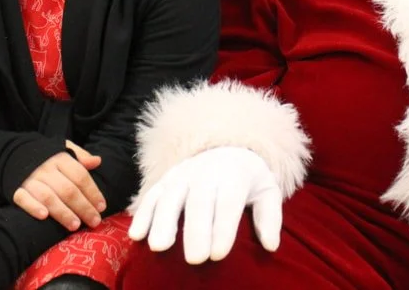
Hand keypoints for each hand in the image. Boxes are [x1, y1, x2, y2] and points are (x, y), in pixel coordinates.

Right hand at [13, 140, 105, 230]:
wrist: (12, 156)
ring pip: (48, 197)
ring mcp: (30, 179)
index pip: (80, 176)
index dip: (92, 192)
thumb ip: (81, 156)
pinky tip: (44, 216)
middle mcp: (45, 169)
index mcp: (60, 158)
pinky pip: (23, 199)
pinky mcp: (15, 189)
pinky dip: (33, 207)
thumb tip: (98, 161)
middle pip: (67, 189)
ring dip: (63, 212)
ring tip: (75, 225)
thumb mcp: (64, 150)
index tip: (102, 207)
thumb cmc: (46, 158)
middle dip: (83, 207)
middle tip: (94, 221)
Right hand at [128, 146, 281, 264]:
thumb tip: (271, 245)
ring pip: (170, 196)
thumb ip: (270, 217)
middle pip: (199, 201)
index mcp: (234, 176)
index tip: (218, 255)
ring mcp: (182, 175)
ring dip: (163, 221)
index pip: (228, 202)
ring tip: (159, 247)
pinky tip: (136, 235)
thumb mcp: (267, 191)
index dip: (223, 228)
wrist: (227, 149)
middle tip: (195, 259)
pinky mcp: (165, 180)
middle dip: (196, 230)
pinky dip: (142, 214)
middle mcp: (206, 173)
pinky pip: (151, 195)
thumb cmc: (248, 180)